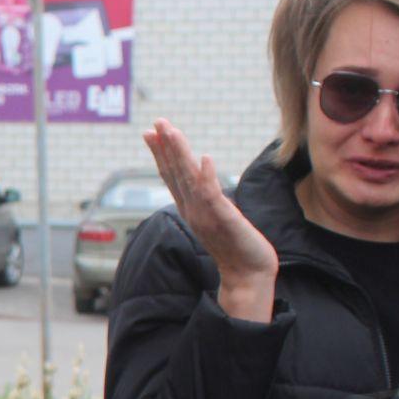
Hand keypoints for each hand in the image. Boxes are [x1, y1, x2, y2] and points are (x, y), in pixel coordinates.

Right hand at [144, 119, 276, 321]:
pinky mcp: (223, 219)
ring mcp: (206, 214)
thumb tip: (202, 184)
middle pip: (176, 173)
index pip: (172, 176)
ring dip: (179, 154)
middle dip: (166, 146)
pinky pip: (211, 195)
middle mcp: (193, 209)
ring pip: (188, 179)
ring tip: (172, 132)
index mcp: (191, 208)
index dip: (161, 153)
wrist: (247, 274)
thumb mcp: (218, 219)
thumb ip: (208, 202)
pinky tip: (204, 159)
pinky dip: (206, 177)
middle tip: (157, 123)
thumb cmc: (236, 248)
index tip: (151, 133)